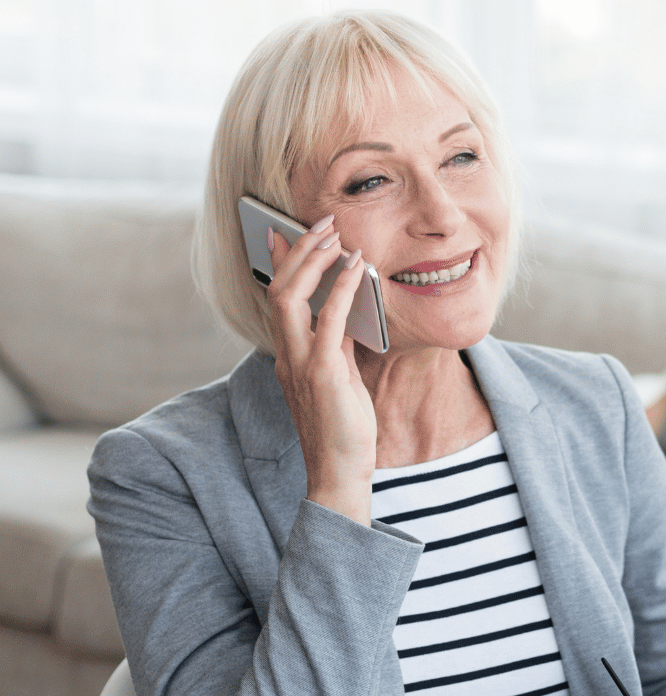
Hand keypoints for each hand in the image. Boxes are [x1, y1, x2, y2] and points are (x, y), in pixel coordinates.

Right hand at [264, 215, 376, 521]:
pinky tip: (358, 268)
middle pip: (278, 289)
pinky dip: (342, 288)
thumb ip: (339, 346)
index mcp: (289, 356)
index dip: (280, 262)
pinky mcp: (322, 373)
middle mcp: (287, 356)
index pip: (278, 298)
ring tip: (336, 235)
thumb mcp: (341, 379)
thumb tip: (349, 312)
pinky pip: (328, 321)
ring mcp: (300, 363)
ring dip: (314, 260)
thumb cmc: (344, 430)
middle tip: (322, 223)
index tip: (285, 231)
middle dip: (299, 251)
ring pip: (291, 297)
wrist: (340, 473)